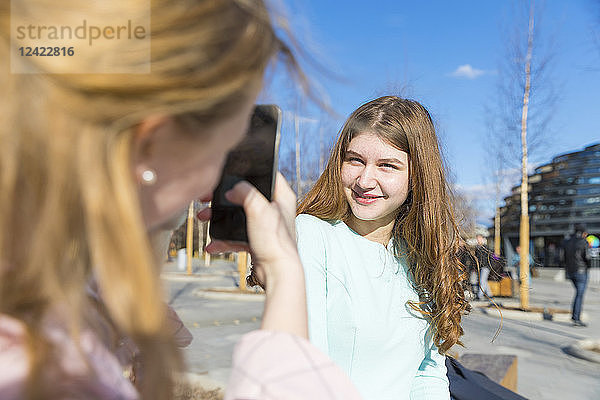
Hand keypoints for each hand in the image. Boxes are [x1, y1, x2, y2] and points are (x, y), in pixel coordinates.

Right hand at [197, 173, 299, 287]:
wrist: (276, 272)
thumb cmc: (275, 241)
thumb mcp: (259, 209)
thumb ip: (246, 193)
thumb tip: (233, 189)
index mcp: (281, 196)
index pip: (267, 173)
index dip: (250, 169)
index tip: (232, 170)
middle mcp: (274, 208)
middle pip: (246, 194)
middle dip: (225, 197)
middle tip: (209, 196)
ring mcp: (265, 224)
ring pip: (238, 214)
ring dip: (220, 217)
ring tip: (204, 217)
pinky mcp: (257, 239)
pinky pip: (236, 235)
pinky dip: (224, 239)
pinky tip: (212, 244)